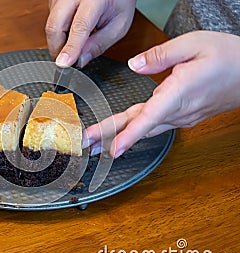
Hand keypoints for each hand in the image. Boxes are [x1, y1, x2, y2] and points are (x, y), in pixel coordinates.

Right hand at [45, 0, 135, 67]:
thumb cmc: (117, 3)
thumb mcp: (118, 25)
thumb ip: (100, 44)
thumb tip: (80, 61)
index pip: (79, 26)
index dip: (71, 48)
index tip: (64, 63)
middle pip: (54, 26)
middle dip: (58, 49)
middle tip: (69, 61)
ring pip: (50, 26)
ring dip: (59, 42)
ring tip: (77, 40)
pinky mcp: (53, 1)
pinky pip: (50, 23)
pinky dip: (59, 34)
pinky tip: (72, 31)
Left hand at [83, 31, 239, 157]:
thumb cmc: (228, 57)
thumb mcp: (193, 44)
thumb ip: (160, 55)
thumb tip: (134, 65)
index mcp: (179, 93)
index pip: (150, 117)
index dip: (129, 134)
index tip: (112, 148)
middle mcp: (179, 111)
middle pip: (139, 126)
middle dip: (110, 136)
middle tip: (87, 144)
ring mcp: (182, 117)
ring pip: (145, 127)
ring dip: (119, 134)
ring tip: (96, 141)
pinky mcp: (183, 117)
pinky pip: (154, 124)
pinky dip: (135, 129)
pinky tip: (122, 131)